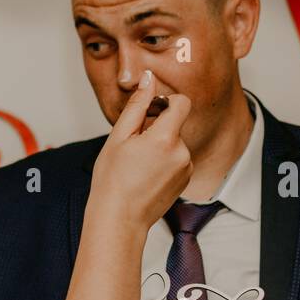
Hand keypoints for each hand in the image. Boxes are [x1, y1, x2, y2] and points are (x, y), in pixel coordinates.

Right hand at [89, 69, 192, 230]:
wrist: (119, 219)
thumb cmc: (112, 182)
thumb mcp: (118, 138)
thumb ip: (137, 105)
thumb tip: (149, 80)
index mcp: (165, 139)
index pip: (182, 102)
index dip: (166, 103)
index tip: (150, 113)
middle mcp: (182, 152)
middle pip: (175, 124)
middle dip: (156, 128)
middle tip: (133, 147)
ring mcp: (186, 168)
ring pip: (175, 142)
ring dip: (160, 146)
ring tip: (138, 165)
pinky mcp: (185, 180)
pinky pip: (177, 159)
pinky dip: (164, 161)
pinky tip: (146, 175)